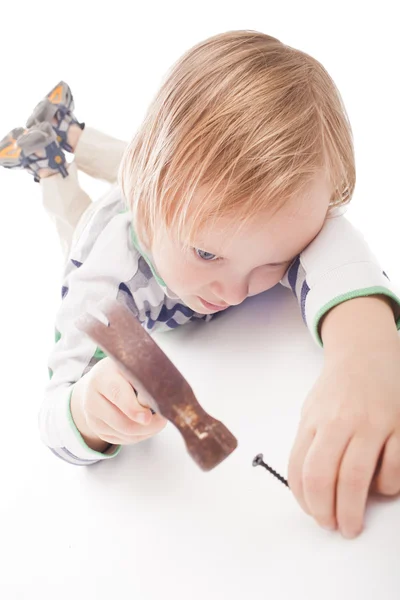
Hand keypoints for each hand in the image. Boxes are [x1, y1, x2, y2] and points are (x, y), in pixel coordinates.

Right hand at [71, 356, 167, 450]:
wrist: (100, 380)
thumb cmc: (123, 371)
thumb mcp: (132, 367)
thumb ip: (144, 380)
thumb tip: (158, 400)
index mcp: (102, 377)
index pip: (118, 394)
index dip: (133, 408)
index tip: (148, 416)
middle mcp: (92, 399)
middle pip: (123, 422)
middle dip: (147, 426)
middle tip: (164, 419)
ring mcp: (92, 417)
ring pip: (125, 435)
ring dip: (146, 431)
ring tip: (158, 419)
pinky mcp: (97, 430)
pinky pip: (123, 440)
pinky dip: (139, 435)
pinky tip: (146, 425)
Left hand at [288, 336, 399, 538]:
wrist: (366, 354)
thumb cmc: (337, 388)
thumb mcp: (312, 410)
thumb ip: (309, 443)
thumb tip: (308, 488)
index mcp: (314, 421)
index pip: (300, 469)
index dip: (305, 500)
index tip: (313, 514)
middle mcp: (339, 422)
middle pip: (325, 477)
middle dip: (327, 512)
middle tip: (334, 527)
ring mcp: (371, 424)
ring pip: (357, 478)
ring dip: (354, 510)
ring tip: (353, 525)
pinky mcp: (399, 426)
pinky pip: (392, 470)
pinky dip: (386, 488)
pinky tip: (379, 488)